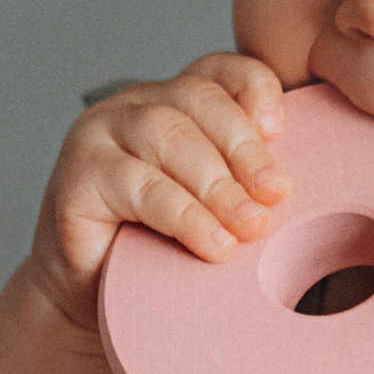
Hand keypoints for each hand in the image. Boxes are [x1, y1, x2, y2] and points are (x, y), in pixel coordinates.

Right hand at [29, 58, 288, 327]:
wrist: (93, 302)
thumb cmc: (160, 252)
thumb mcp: (216, 210)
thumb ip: (249, 186)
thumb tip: (296, 191)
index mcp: (176, 102)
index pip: (221, 71)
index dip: (254, 89)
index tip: (279, 132)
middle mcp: (136, 106)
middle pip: (197, 101)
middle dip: (244, 149)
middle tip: (275, 195)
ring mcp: (99, 135)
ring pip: (166, 135)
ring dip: (216, 183)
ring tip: (250, 225)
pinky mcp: (77, 176)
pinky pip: (137, 185)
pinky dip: (182, 215)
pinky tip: (212, 241)